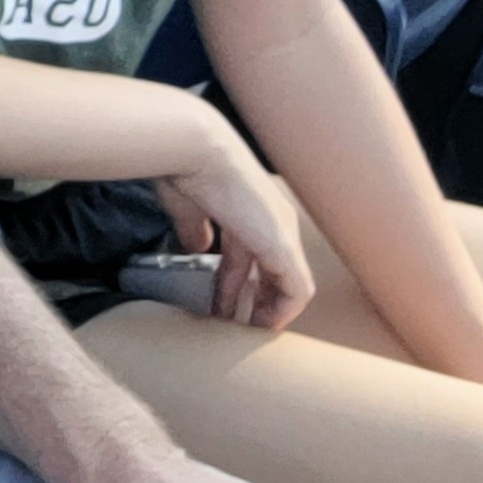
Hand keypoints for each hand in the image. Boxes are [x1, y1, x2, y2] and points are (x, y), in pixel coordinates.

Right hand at [151, 124, 314, 331]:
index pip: (255, 255)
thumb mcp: (189, 207)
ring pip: (289, 285)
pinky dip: (279, 311)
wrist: (195, 149)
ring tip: (244, 333)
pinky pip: (297, 292)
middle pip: (274, 273)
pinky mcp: (283, 247)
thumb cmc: (186, 169)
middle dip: (253, 301)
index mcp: (253, 211)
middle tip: (233, 326)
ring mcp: (283, 235)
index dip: (238, 283)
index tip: (219, 304)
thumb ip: (196, 229)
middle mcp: (275, 223)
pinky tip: (258, 325)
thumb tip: (196, 247)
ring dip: (265, 311)